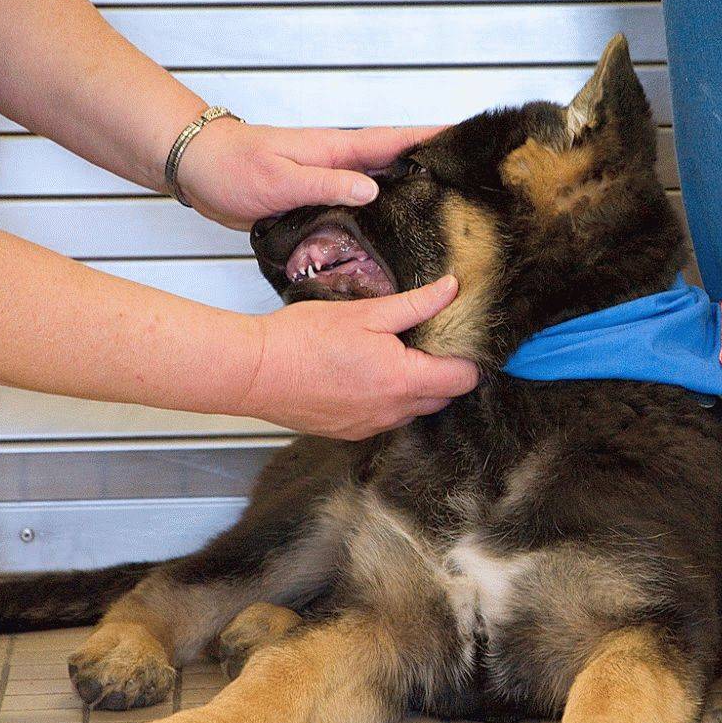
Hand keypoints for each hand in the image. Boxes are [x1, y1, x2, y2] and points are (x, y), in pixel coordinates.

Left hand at [176, 120, 444, 229]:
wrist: (197, 168)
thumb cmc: (232, 168)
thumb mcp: (279, 180)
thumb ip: (326, 184)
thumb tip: (372, 189)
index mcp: (336, 149)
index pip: (394, 139)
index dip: (432, 137)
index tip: (467, 136)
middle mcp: (339, 161)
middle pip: (397, 158)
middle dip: (433, 162)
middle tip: (472, 178)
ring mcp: (330, 178)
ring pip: (381, 181)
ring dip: (411, 187)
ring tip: (447, 205)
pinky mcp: (318, 197)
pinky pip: (359, 201)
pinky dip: (381, 207)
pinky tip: (393, 226)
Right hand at [241, 275, 479, 438]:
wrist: (255, 372)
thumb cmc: (303, 340)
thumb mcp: (366, 312)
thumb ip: (416, 304)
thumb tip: (451, 290)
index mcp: (403, 380)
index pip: (464, 379)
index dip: (466, 357)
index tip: (455, 338)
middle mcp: (393, 411)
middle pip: (443, 397)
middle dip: (442, 372)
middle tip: (421, 342)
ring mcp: (371, 426)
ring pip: (414, 410)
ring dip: (414, 388)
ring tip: (389, 356)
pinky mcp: (351, 432)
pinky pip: (386, 419)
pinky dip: (387, 400)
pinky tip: (364, 375)